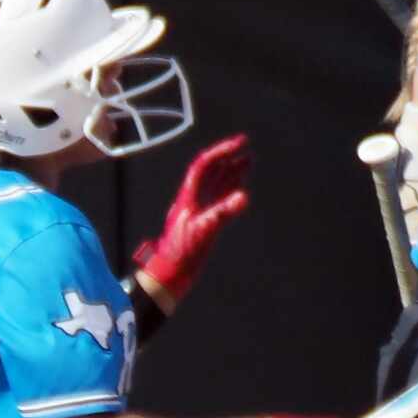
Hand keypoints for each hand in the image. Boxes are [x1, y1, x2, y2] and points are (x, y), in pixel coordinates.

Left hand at [133, 134, 251, 304]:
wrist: (170, 274)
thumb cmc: (180, 254)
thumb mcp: (202, 231)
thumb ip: (222, 213)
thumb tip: (243, 196)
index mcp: (188, 196)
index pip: (204, 165)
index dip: (221, 151)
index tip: (239, 143)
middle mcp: (193, 199)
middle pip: (211, 171)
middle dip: (227, 156)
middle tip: (245, 146)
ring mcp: (199, 210)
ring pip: (217, 184)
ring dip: (231, 171)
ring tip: (247, 161)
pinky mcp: (205, 222)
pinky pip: (220, 200)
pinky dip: (231, 191)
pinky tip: (241, 189)